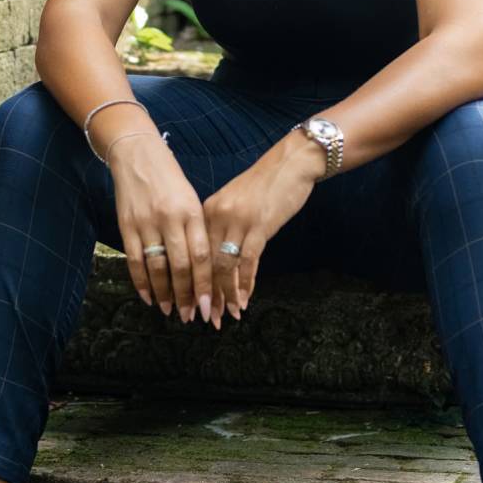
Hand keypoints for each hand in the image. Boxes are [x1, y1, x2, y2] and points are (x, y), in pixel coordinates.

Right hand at [108, 133, 212, 322]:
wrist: (137, 154)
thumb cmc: (170, 180)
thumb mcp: (192, 200)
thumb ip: (197, 231)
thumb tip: (204, 270)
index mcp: (192, 212)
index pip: (202, 256)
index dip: (206, 285)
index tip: (210, 307)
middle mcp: (170, 218)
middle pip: (181, 266)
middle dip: (187, 296)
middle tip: (192, 317)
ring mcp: (146, 222)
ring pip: (157, 267)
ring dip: (164, 294)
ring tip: (170, 311)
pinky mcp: (126, 225)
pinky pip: (134, 260)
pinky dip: (141, 282)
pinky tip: (148, 297)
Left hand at [200, 129, 324, 327]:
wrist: (291, 163)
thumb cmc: (265, 185)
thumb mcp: (236, 204)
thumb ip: (223, 228)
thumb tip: (217, 260)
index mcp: (206, 211)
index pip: (194, 254)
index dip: (192, 282)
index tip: (191, 303)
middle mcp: (217, 216)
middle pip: (205, 264)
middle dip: (205, 295)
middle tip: (205, 319)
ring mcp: (238, 221)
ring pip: (224, 267)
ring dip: (225, 295)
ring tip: (225, 316)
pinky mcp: (259, 227)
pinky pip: (248, 262)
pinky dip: (246, 284)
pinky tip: (245, 300)